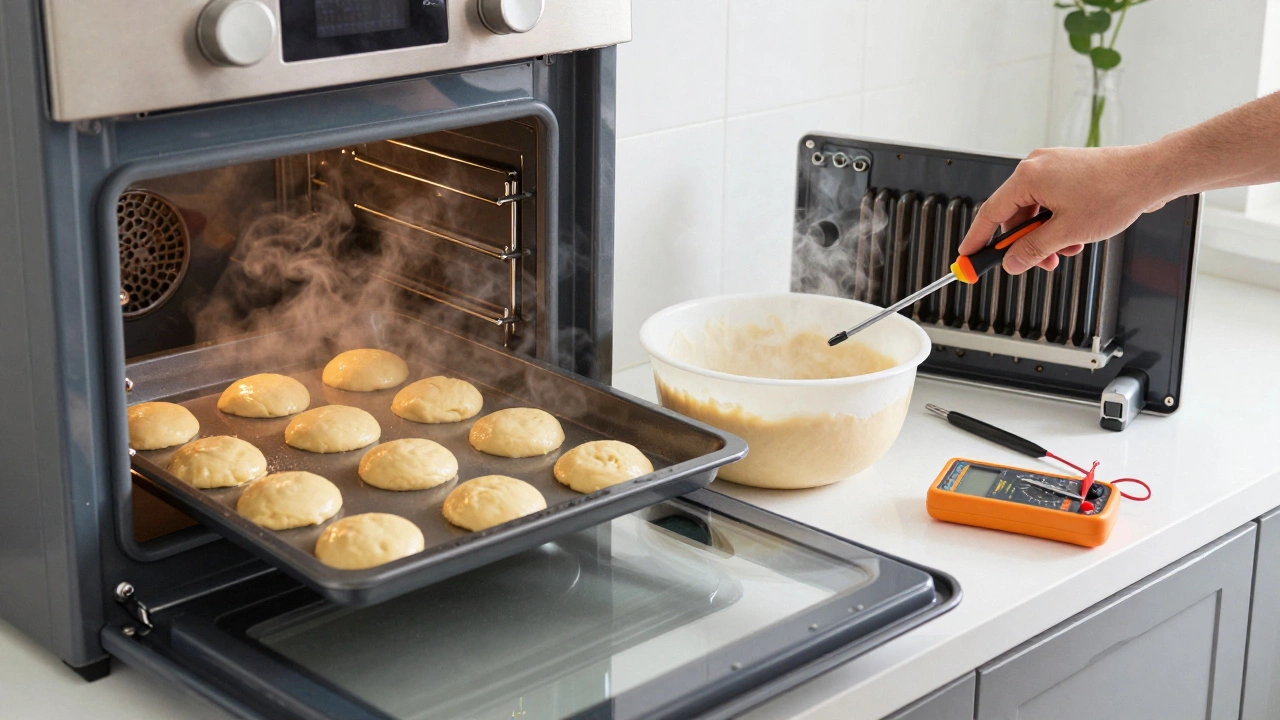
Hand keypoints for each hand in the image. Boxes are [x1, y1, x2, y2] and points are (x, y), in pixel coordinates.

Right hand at [958, 146, 1169, 273]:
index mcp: (1028, 176)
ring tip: (1066, 249)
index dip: (977, 239)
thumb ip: (1032, 249)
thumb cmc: (1114, 193)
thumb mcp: (1066, 232)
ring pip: (1035, 210)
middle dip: (1024, 242)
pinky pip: (1051, 201)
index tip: (967, 257)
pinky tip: (1076, 234)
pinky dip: (1057, 221)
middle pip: (1014, 213)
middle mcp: (1037, 166)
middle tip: (1032, 264)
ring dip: (1045, 235)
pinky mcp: (1069, 171)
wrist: (1151, 174)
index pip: (990, 213)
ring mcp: (1054, 166)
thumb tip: (1011, 261)